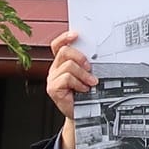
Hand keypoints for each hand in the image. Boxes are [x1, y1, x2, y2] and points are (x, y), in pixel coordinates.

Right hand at [46, 31, 94, 146]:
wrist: (83, 113)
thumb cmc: (85, 94)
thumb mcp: (86, 76)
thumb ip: (86, 65)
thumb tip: (95, 54)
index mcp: (62, 63)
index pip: (58, 45)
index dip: (65, 37)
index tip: (76, 35)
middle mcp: (55, 69)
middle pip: (64, 52)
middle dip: (80, 57)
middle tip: (90, 67)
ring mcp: (52, 79)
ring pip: (68, 66)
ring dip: (83, 74)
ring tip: (90, 82)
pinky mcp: (53, 88)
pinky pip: (67, 78)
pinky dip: (78, 83)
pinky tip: (83, 89)